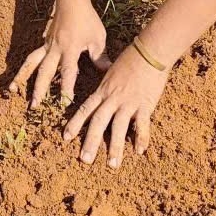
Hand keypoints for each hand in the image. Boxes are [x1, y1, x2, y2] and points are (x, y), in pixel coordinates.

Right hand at [9, 1, 109, 106]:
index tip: (64, 103)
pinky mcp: (44, 41)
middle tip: (33, 106)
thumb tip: (105, 71)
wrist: (71, 0)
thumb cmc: (87, 19)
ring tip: (13, 90)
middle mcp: (55, 49)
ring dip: (22, 77)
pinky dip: (26, 66)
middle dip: (39, 89)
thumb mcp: (98, 37)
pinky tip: (21, 75)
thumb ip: (99, 56)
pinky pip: (33, 55)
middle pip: (44, 72)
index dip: (66, 88)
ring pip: (31, 63)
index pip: (67, 72)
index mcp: (70, 49)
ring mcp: (47, 45)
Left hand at [62, 43, 168, 168]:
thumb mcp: (113, 71)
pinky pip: (142, 125)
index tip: (66, 138)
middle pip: (98, 123)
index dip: (75, 124)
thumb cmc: (132, 57)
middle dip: (90, 142)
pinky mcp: (144, 104)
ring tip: (112, 165)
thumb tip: (104, 95)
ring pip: (118, 128)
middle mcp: (113, 98)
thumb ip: (108, 86)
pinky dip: (141, 138)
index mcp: (103, 90)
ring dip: (114, 147)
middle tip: (84, 160)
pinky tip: (139, 151)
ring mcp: (128, 102)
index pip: (85, 110)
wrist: (149, 50)